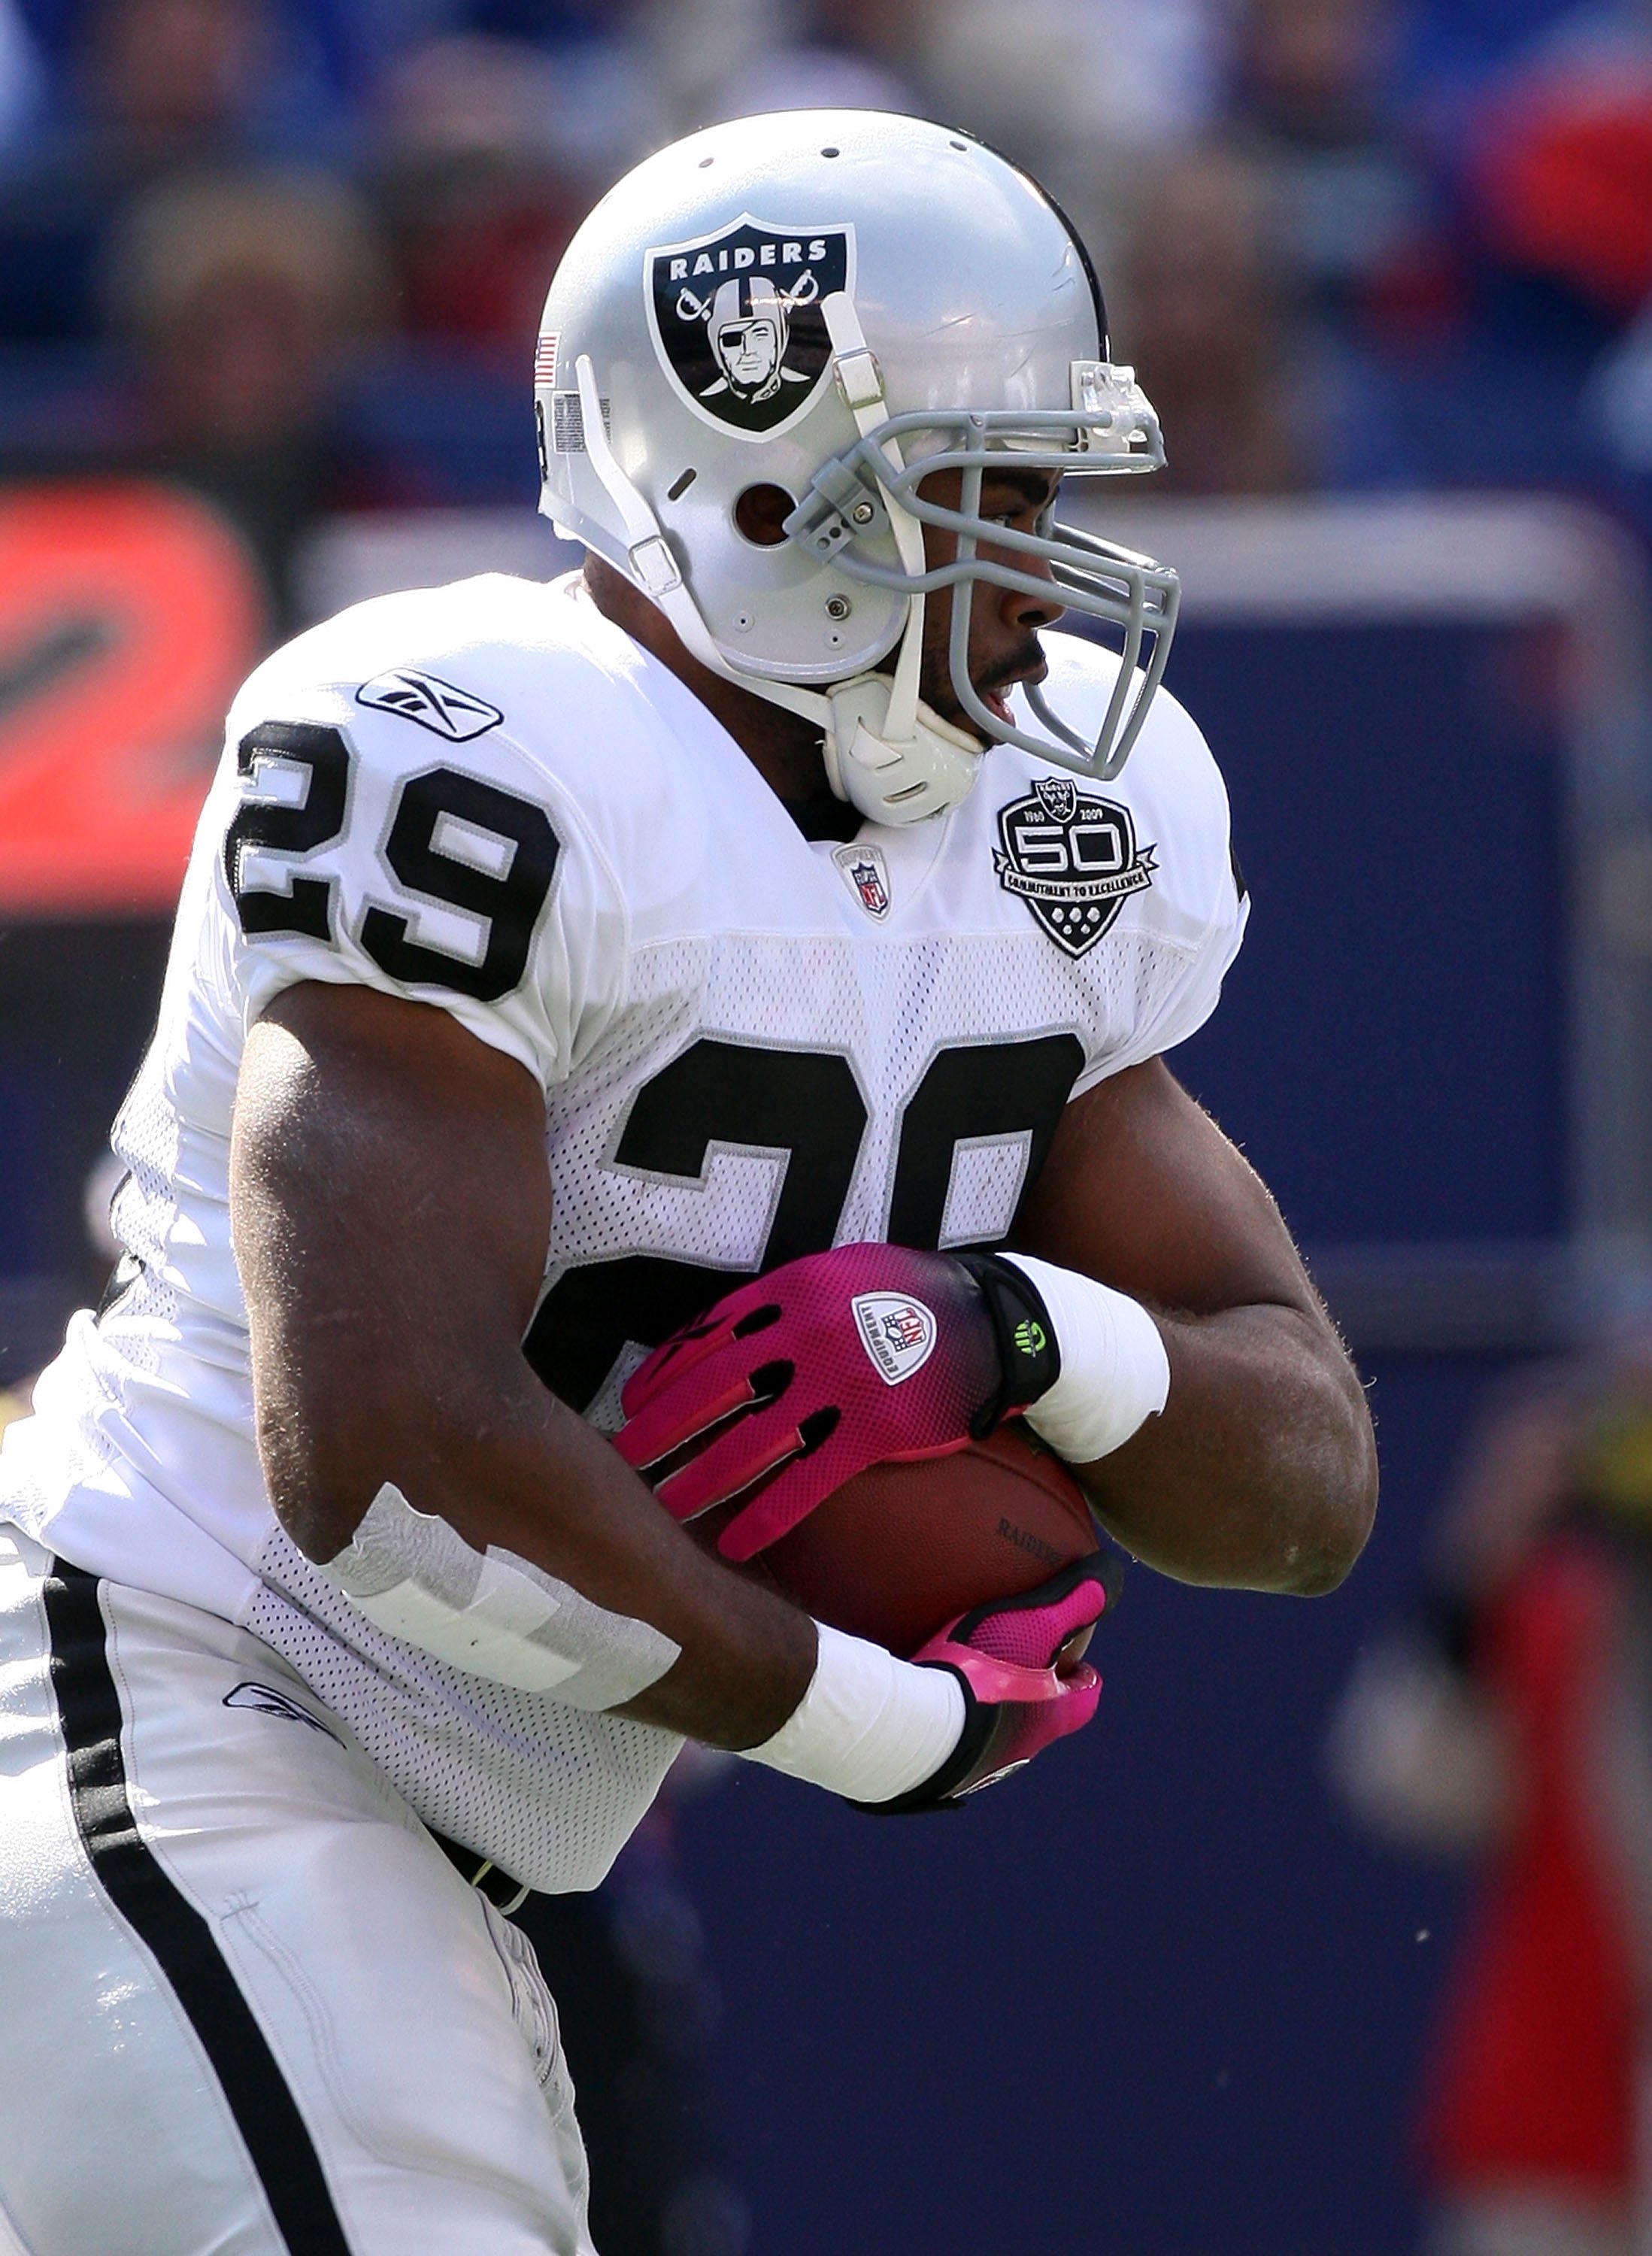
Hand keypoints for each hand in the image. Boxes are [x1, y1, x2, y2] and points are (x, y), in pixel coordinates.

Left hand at [613, 1242, 1057, 1559]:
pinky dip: (765, 1517)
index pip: (706, 1334)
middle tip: (621, 1462)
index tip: (633, 1403)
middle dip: (658, 1430)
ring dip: (697, 1479)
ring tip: (662, 1509)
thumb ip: (785, 1299)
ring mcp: (839, 1382)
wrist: (999, 1321)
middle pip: (710, 1390)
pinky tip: (736, 1544)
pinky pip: (806, 1481)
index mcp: (791, 1289)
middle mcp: (806, 1332)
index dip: (663, 1373)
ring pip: (748, 1442)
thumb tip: (726, 1330)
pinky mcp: (875, 1429)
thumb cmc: (913, 1295)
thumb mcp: (843, 1272)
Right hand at [861, 1554, 1122, 1811]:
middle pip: (1039, 1717)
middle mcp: (1020, 1746)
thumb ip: (1075, 1598)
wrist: (919, 1731)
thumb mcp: (1038, 1625)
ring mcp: (977, 1761)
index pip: (1082, 1699)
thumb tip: (1111, 1570)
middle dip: (1036, 1692)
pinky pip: (948, 1734)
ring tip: (967, 1673)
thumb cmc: (987, 1676)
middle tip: (1021, 1663)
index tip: (1081, 1665)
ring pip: (994, 1728)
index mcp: (1051, 1718)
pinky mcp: (938, 1766)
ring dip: (991, 1705)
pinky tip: (922, 1692)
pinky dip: (945, 1714)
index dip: (1084, 1680)